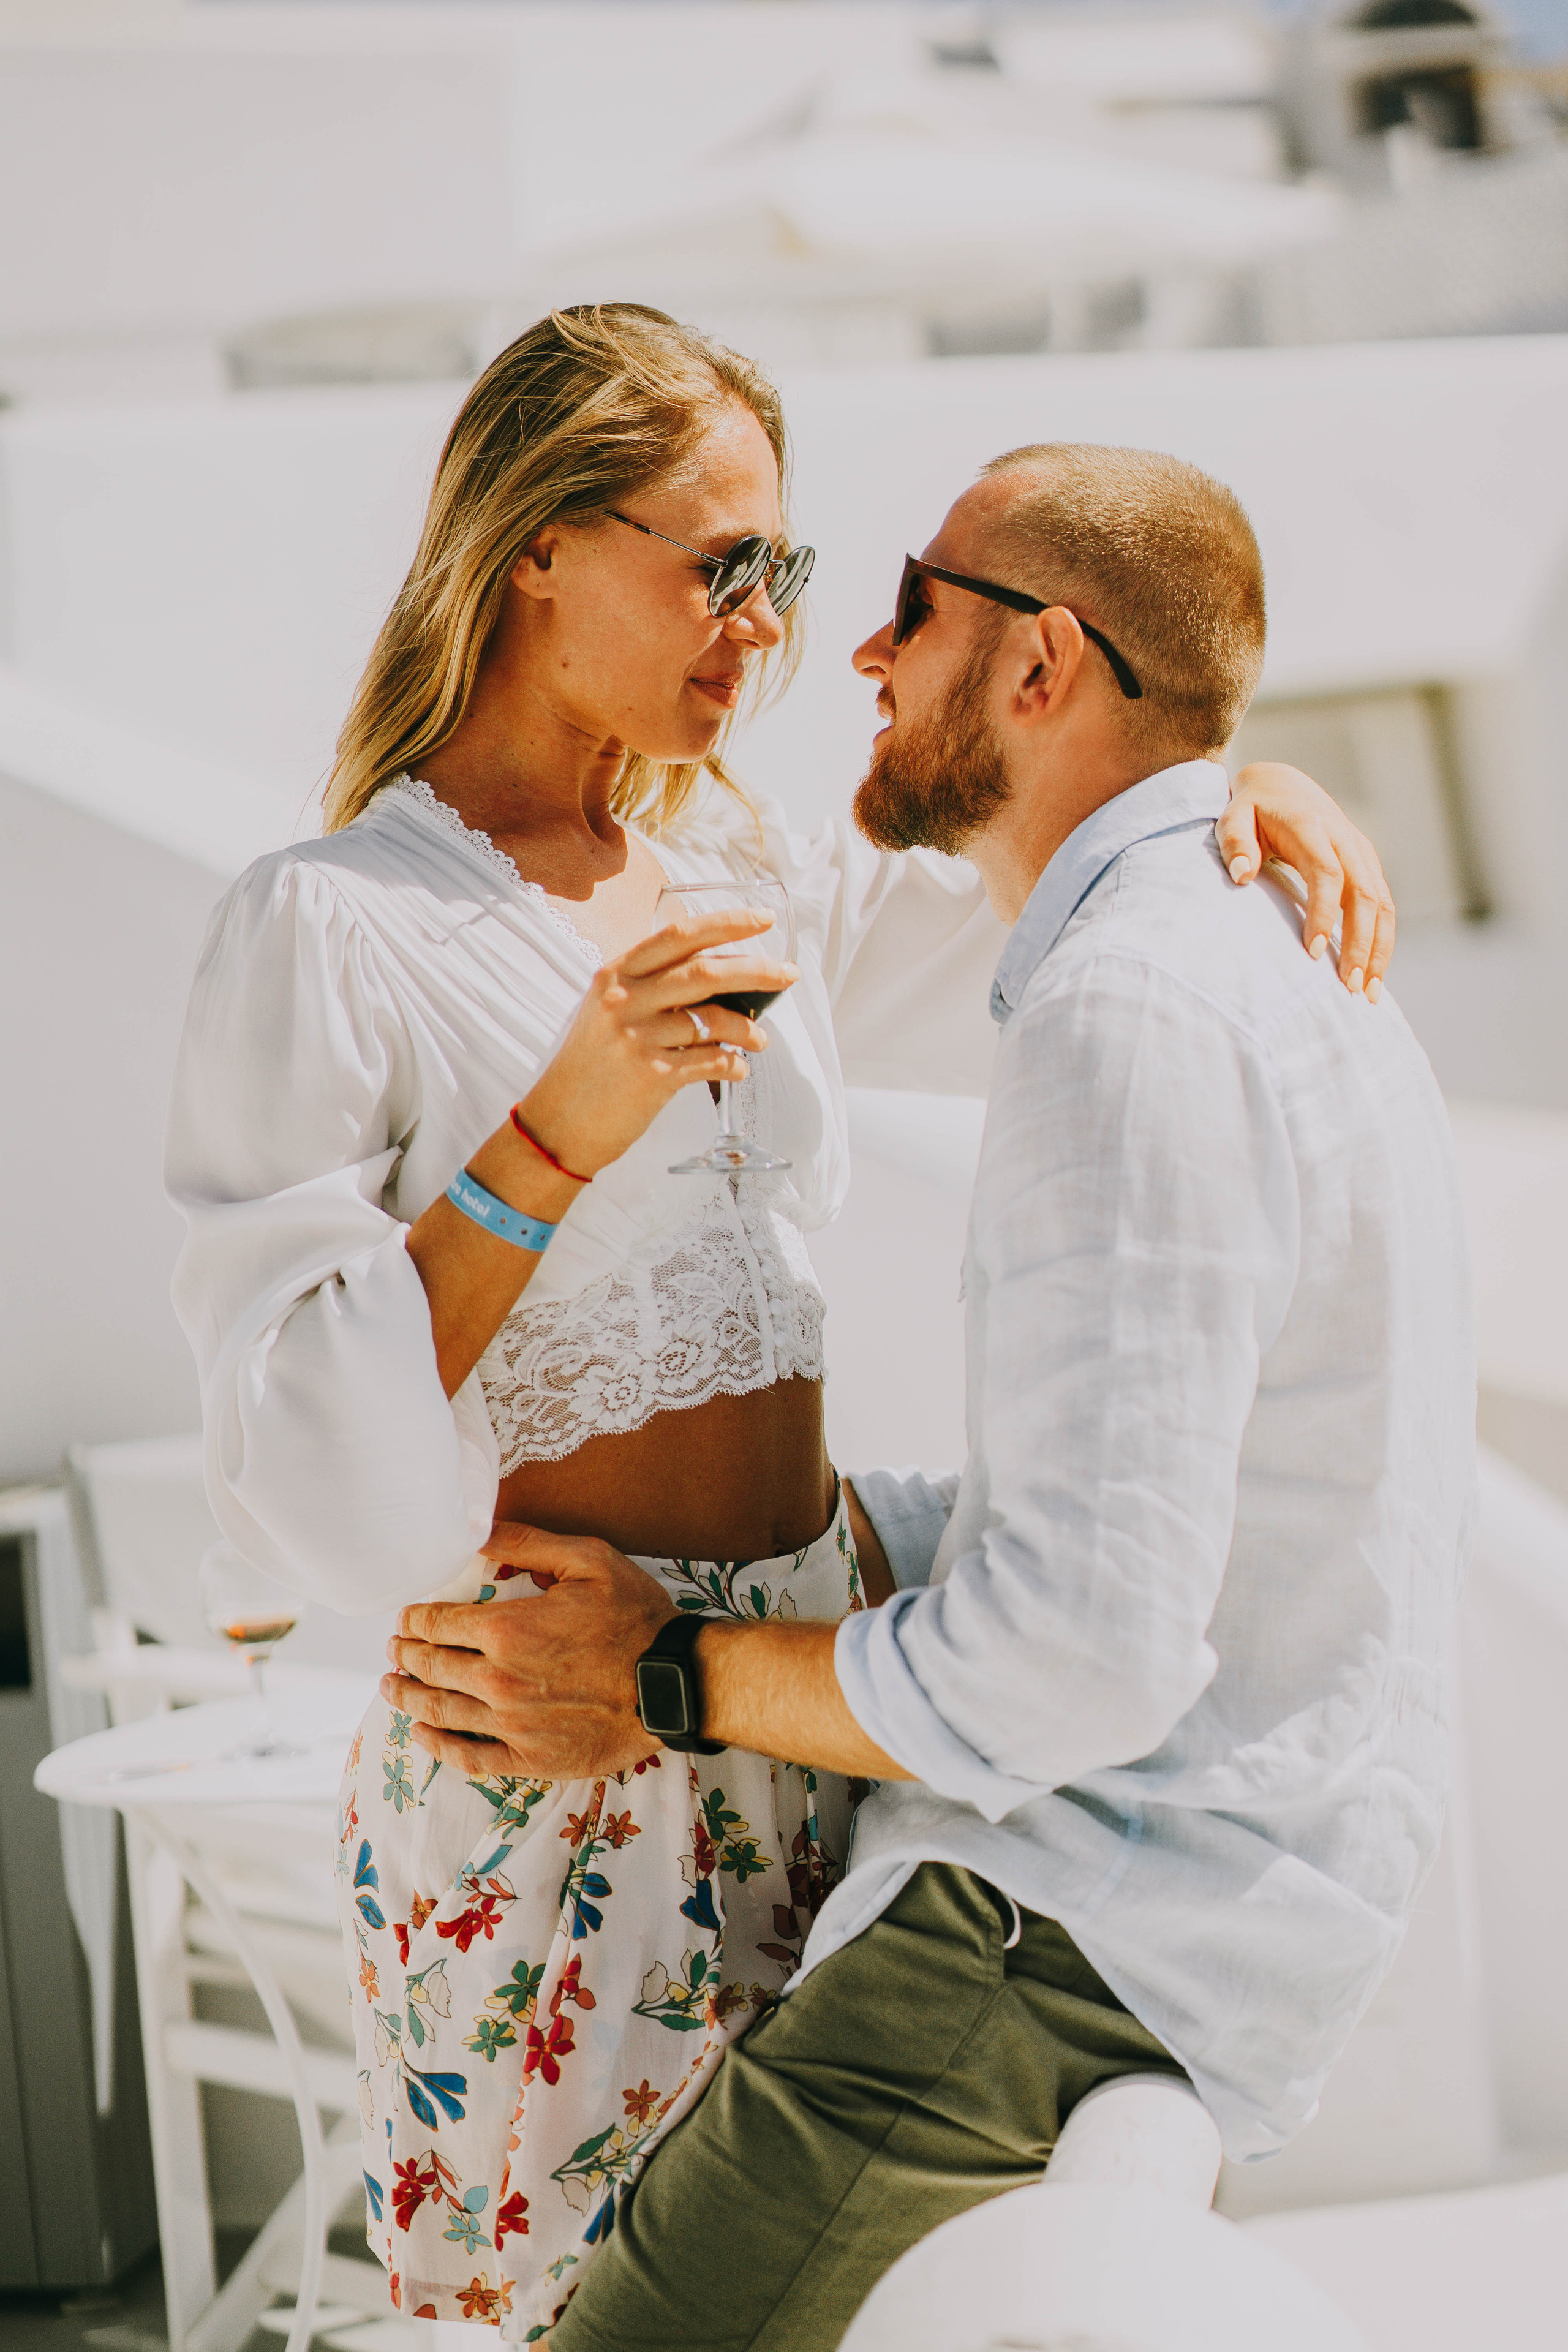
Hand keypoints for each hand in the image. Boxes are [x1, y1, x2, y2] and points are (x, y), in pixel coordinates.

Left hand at [381, 1523, 677, 1779]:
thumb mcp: (588, 1560)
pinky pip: (470, 1758)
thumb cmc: (635, 1618)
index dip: (415, 1620)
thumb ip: (527, 1543)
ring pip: (441, 1713)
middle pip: (432, 1667)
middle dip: (406, 1655)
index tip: (406, 1618)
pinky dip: (439, 1747)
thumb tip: (478, 1533)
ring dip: (409, 1698)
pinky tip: (424, 1736)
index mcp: (508, 1630)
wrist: (674, 1683)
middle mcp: (500, 1680)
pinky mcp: (531, 1758)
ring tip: (393, 1688)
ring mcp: (513, 1724)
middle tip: (394, 1649)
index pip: (438, 1625)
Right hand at [518, 911, 797, 1176]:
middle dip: (758, 970)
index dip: (727, 922)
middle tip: (789, 974)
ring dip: (749, 1030)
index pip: (679, 934)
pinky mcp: (653, 1075)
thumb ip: (649, 985)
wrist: (559, 1121)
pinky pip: (712, 1061)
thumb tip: (715, 972)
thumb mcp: (607, 1010)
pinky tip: (738, 1068)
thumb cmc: (591, 1066)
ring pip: (714, 1020)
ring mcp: (638, 1036)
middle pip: (706, 971)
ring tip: (760, 1040)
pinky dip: (734, 1064)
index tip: (763, 918)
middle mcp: (625, 999)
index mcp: (617, 974)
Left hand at [1218, 762, 1395, 1001]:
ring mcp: (1363, 853)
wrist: (1284, 785)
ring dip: (1380, 949)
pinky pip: (1383, 907)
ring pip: (1383, 904)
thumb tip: (1240, 874)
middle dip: (1362, 943)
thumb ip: (1234, 842)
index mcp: (1313, 828)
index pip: (1327, 873)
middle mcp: (1346, 840)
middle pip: (1365, 895)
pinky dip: (1382, 941)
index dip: (1325, 912)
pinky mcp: (1369, 867)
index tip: (1314, 952)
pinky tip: (1373, 975)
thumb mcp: (1233, 816)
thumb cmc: (1253, 808)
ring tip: (1369, 993)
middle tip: (1351, 987)